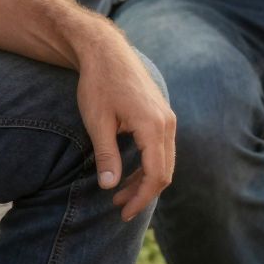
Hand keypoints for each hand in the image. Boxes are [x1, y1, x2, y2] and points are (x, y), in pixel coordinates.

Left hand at [74, 28, 176, 222]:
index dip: (141, 197)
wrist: (106, 51)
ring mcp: (166, 117)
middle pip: (164, 170)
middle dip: (143, 193)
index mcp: (153, 126)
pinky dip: (148, 164)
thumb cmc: (98, 84)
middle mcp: (166, 122)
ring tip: (119, 193)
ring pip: (164, 160)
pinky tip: (128, 172)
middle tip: (119, 208)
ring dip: (145, 180)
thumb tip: (109, 187)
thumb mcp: (97, 122)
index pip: (156, 174)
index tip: (123, 212)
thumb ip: (106, 156)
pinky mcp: (161, 114)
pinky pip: (161, 148)